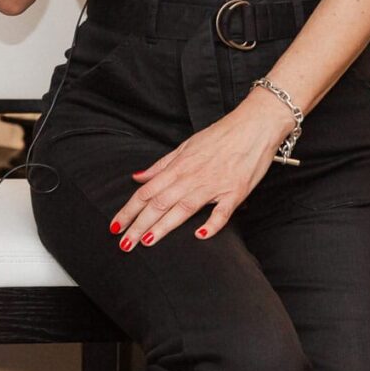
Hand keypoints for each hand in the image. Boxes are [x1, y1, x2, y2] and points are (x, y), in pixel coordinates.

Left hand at [109, 92, 292, 250]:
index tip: (115, 226)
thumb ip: (161, 165)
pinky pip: (222, 211)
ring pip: (184, 208)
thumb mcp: (186, 146)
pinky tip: (200, 235)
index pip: (147, 191)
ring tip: (146, 242)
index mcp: (179, 166)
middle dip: (139, 225)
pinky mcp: (236, 192)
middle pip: (160, 203)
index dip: (129, 210)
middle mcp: (192, 176)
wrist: (254, 125)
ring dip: (164, 226)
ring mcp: (214, 185)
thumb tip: (137, 177)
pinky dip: (212, 223)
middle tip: (123, 245)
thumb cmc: (220, 136)